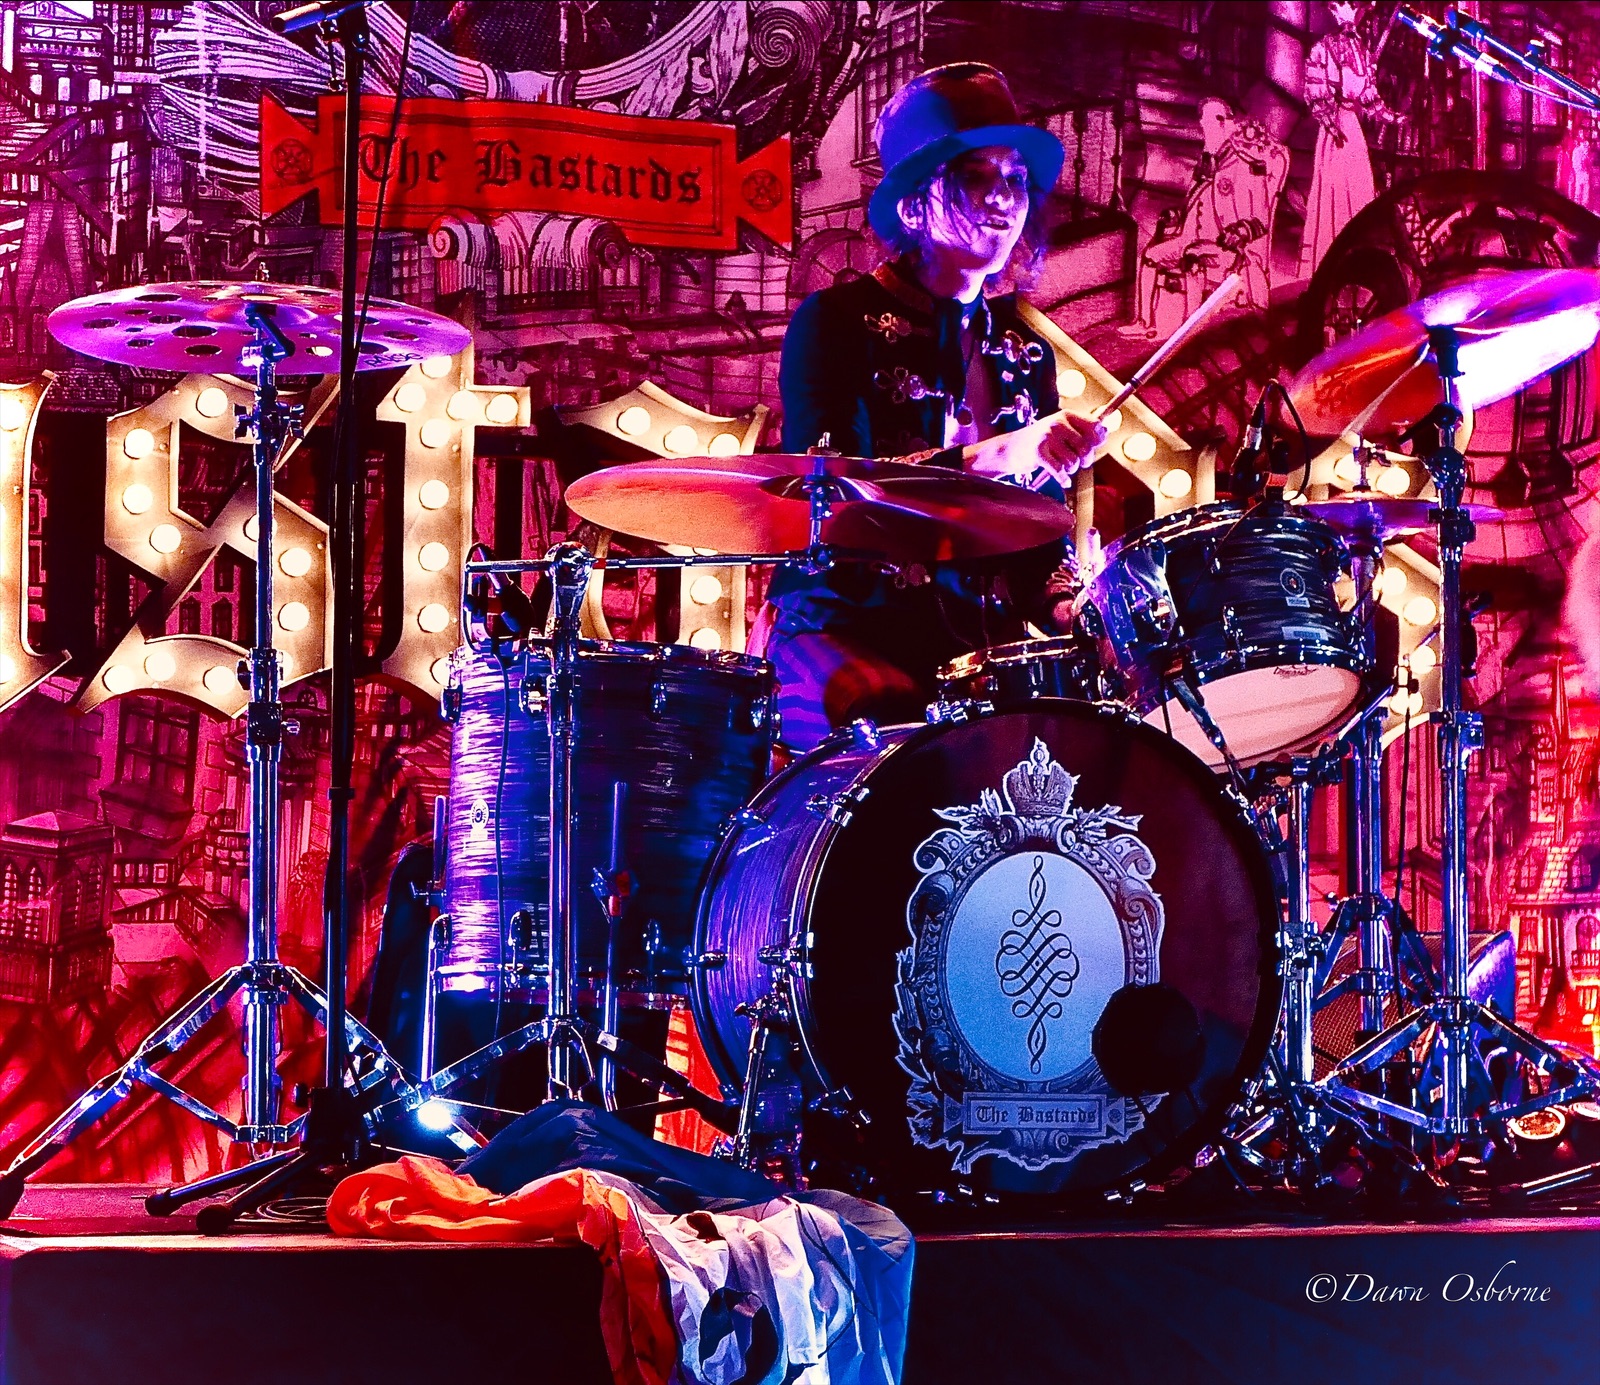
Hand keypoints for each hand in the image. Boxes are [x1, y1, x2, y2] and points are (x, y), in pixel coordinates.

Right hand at [966, 411, 1107, 487]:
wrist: (1011, 448)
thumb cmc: (1040, 440)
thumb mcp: (1060, 429)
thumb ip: (1082, 430)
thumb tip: (1106, 432)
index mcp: (1066, 416)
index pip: (1095, 426)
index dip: (1098, 440)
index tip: (1093, 447)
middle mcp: (1057, 423)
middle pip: (1085, 447)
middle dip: (1085, 460)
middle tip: (1080, 463)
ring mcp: (1047, 438)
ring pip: (1073, 461)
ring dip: (1071, 469)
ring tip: (1063, 466)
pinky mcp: (1038, 453)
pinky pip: (1059, 471)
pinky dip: (1063, 479)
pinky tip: (1063, 480)